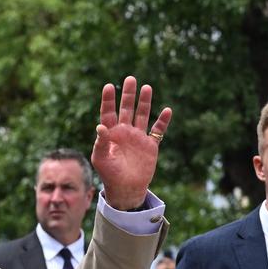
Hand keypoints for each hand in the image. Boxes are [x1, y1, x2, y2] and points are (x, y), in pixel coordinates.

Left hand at [91, 76, 172, 209]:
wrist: (126, 189)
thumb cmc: (109, 175)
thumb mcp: (100, 159)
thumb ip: (100, 143)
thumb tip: (100, 126)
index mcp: (111, 133)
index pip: (108, 112)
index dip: (108, 100)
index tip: (109, 87)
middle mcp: (125, 132)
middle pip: (127, 108)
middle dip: (128, 94)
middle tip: (130, 79)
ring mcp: (138, 137)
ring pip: (142, 115)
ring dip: (144, 102)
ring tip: (146, 87)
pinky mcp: (150, 145)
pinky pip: (158, 131)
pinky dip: (163, 121)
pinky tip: (167, 110)